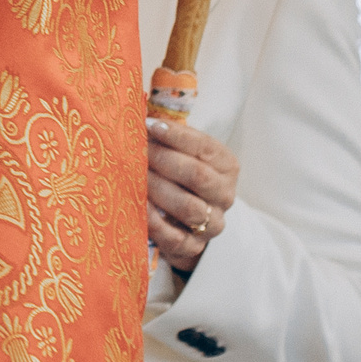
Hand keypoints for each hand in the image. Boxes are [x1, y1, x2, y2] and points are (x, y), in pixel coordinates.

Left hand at [145, 117, 239, 274]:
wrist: (187, 225)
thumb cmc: (180, 178)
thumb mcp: (184, 154)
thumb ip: (168, 137)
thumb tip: (139, 115)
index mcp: (226, 166)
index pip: (204, 146)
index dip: (175, 135)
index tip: (148, 125)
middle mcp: (225, 194)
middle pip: (197, 175)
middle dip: (163, 159)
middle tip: (137, 150)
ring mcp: (212, 223)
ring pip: (188, 206)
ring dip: (157, 188)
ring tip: (134, 176)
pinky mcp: (193, 246)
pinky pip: (174, 237)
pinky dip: (153, 221)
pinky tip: (138, 205)